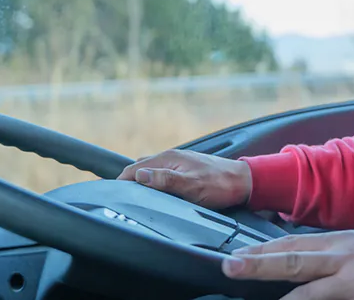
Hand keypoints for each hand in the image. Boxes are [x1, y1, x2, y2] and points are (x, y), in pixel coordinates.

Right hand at [116, 148, 251, 209]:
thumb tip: (140, 175)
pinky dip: (151, 180)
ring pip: (151, 169)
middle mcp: (172, 156)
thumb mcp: (191, 185)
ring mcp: (179, 162)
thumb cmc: (220, 185)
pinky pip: (161, 173)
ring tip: (130, 194)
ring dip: (139, 179)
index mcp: (170, 158)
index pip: (135, 167)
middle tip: (117, 196)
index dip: (121, 180)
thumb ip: (165, 180)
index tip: (109, 193)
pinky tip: (153, 190)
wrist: (244, 181)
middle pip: (141, 167)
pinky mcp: (186, 169)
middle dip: (127, 179)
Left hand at [221, 230, 353, 299]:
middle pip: (295, 262)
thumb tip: (298, 260)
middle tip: (231, 266)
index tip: (236, 256)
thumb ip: (331, 253)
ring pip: (310, 295)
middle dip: (260, 265)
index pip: (294, 244)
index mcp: (342, 242)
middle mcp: (345, 259)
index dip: (264, 250)